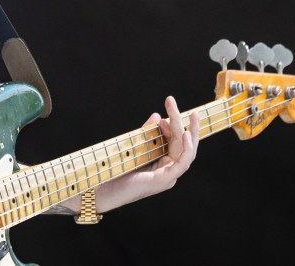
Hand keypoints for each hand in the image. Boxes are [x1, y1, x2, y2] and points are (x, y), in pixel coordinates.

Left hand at [94, 96, 200, 211]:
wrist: (100, 190)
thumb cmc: (115, 171)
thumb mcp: (135, 147)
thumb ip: (146, 133)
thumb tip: (158, 115)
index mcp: (162, 164)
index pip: (176, 142)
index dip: (174, 125)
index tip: (164, 112)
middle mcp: (168, 171)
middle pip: (183, 145)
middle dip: (185, 123)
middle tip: (182, 105)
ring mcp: (168, 177)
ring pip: (187, 152)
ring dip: (191, 131)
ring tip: (194, 115)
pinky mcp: (164, 180)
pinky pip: (182, 163)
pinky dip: (187, 148)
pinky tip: (186, 134)